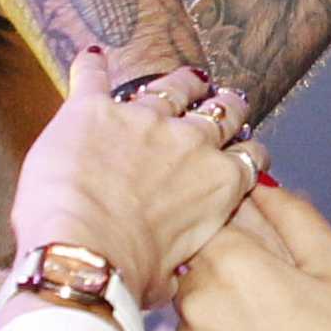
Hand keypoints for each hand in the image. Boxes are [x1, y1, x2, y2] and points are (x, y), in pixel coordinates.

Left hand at [9, 43, 252, 284]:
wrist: (83, 251)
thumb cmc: (128, 273)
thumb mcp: (174, 273)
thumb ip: (182, 251)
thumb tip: (174, 262)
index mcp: (218, 184)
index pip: (247, 158)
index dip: (247, 153)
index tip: (243, 152)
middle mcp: (190, 142)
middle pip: (220, 113)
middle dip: (225, 108)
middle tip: (226, 104)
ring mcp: (142, 119)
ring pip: (173, 87)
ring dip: (181, 83)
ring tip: (187, 79)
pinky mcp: (93, 108)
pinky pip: (93, 76)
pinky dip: (91, 66)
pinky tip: (92, 56)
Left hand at [170, 182, 330, 330]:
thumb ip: (297, 216)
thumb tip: (263, 186)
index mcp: (232, 260)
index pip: (214, 218)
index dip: (245, 231)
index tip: (271, 254)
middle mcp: (195, 300)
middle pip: (199, 264)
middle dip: (233, 275)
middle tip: (280, 306)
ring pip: (194, 312)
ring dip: (223, 317)